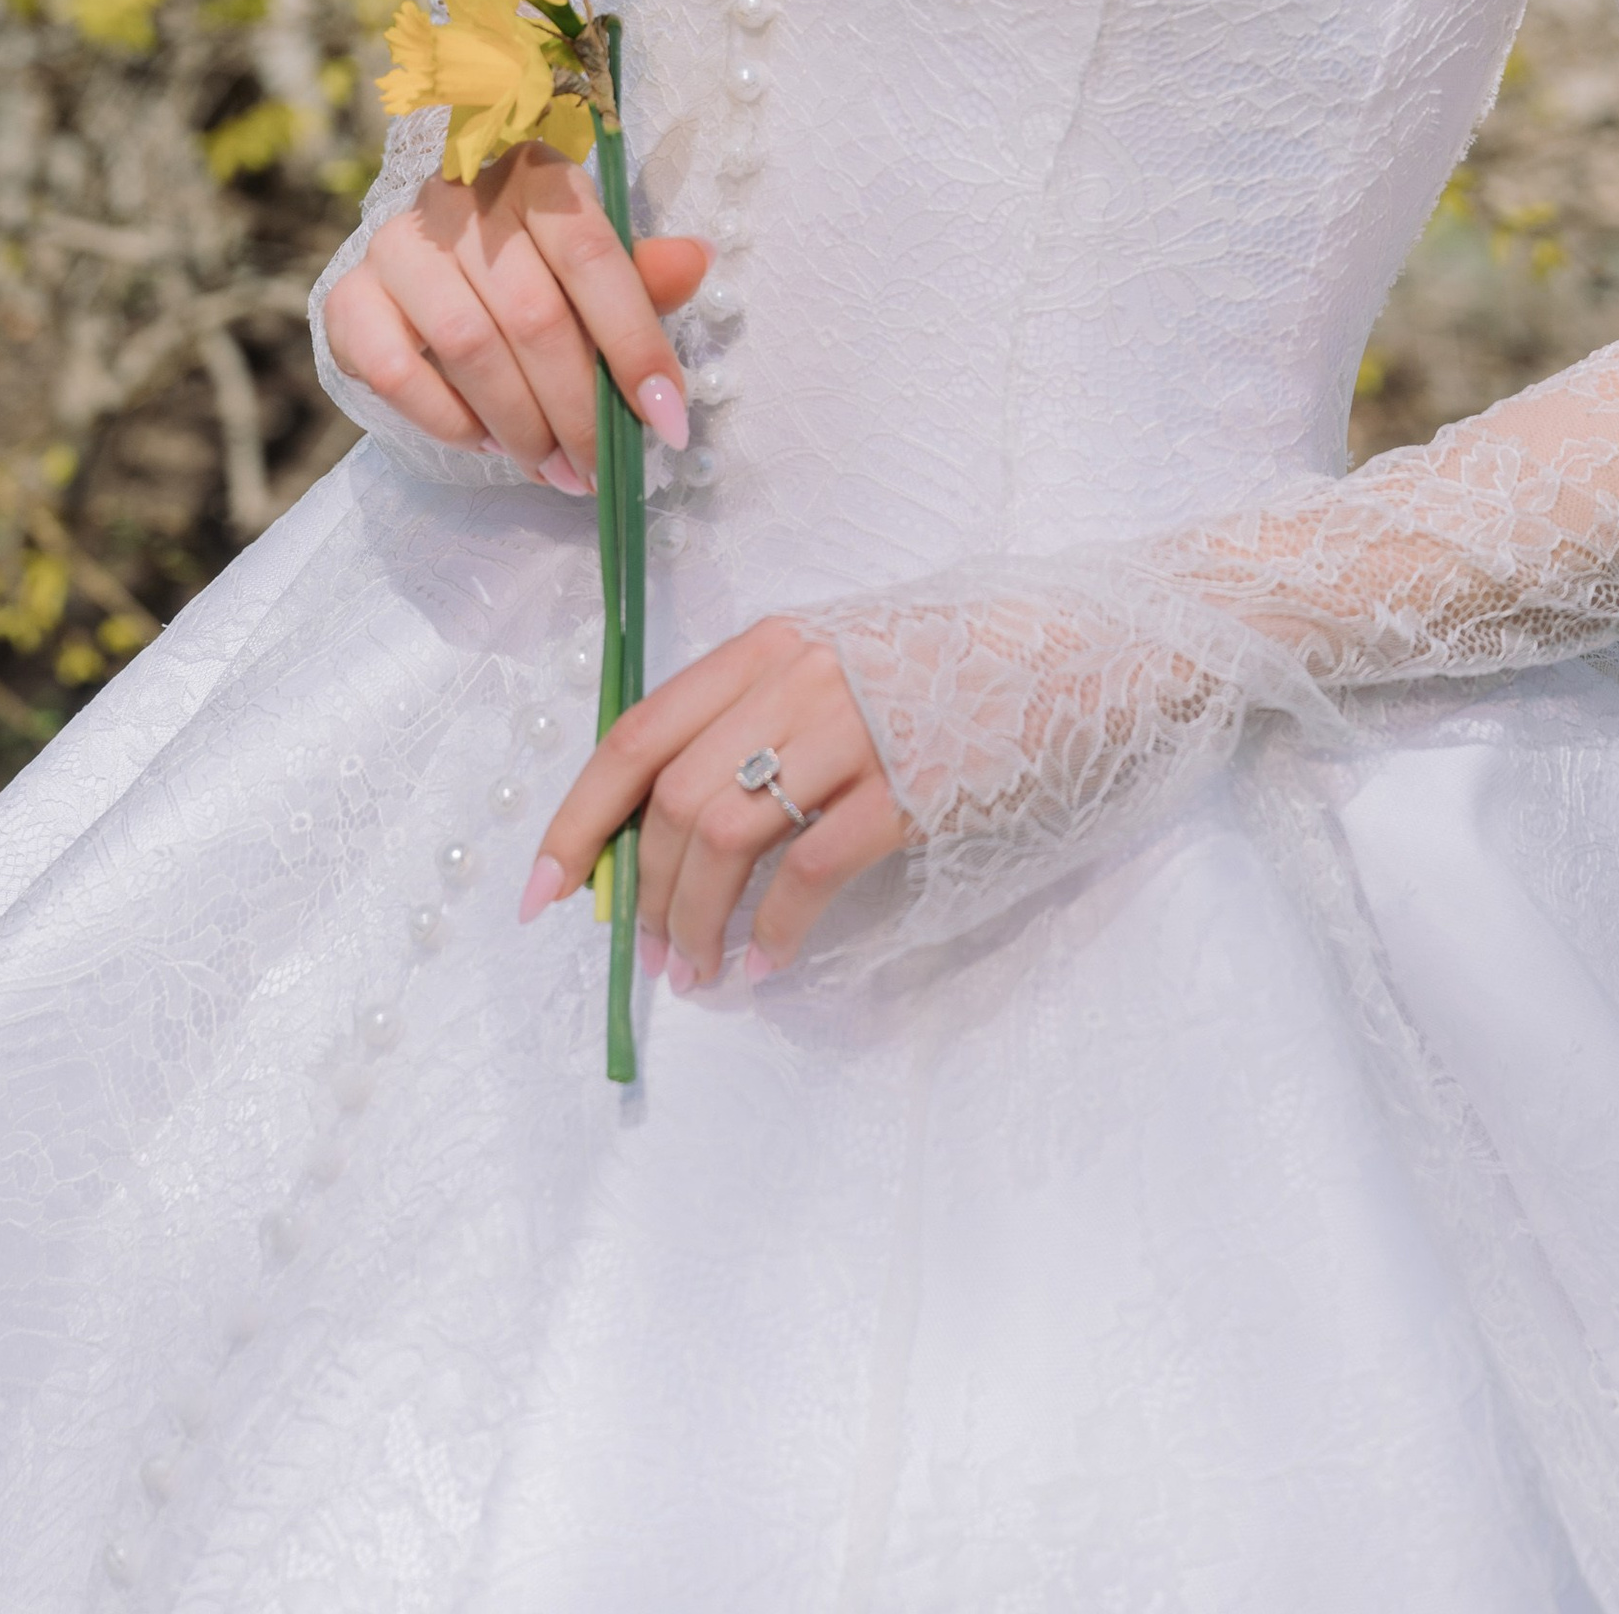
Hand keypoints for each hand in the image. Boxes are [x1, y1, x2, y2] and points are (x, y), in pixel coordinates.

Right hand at [324, 142, 707, 488]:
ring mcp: (396, 244)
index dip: (635, 343)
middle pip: (533, 314)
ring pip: (468, 346)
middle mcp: (459, 196)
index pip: (594, 257)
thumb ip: (640, 273)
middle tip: (600, 469)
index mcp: (534, 173)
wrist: (427, 268)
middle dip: (578, 408)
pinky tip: (485, 441)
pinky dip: (448, 419)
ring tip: (554, 468)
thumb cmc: (530, 266)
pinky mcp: (350, 295)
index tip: (668, 419)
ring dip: (520, 424)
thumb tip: (697, 261)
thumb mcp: (591, 262)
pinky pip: (396, 371)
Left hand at [522, 617, 909, 984]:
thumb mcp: (831, 667)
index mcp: (767, 647)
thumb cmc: (943, 672)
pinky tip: (766, 963)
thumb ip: (755, 721)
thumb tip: (663, 829)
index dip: (578, 817)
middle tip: (648, 953)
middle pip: (676, 798)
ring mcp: (853, 732)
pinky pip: (811, 871)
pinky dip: (774, 929)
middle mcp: (797, 679)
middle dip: (646, 892)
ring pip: (728, 836)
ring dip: (696, 920)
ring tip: (697, 971)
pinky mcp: (907, 790)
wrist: (1073, 657)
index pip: (636, 733)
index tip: (545, 890)